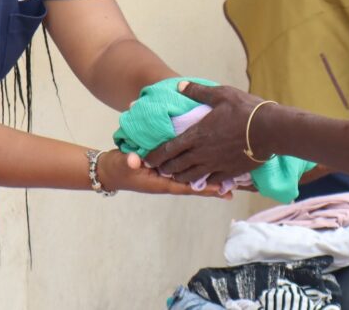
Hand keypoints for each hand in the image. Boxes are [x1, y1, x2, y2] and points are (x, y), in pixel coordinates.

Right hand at [97, 148, 229, 197]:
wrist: (112, 170)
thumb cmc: (119, 168)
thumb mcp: (123, 164)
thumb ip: (129, 161)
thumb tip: (134, 160)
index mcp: (162, 183)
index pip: (187, 186)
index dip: (204, 188)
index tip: (222, 189)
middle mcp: (169, 181)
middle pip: (196, 185)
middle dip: (214, 186)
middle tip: (236, 187)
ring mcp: (170, 176)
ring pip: (195, 177)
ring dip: (212, 177)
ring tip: (232, 177)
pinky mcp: (169, 169)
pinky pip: (189, 170)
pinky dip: (202, 169)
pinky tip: (214, 164)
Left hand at [141, 82, 264, 184]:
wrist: (270, 130)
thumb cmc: (245, 109)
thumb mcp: (221, 94)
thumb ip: (197, 91)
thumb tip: (179, 86)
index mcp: (198, 134)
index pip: (169, 148)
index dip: (156, 155)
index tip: (147, 158)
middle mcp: (203, 153)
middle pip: (176, 165)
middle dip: (164, 168)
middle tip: (157, 168)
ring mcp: (216, 164)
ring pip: (191, 176)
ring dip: (180, 176)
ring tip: (174, 176)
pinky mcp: (229, 172)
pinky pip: (210, 181)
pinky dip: (201, 182)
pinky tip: (199, 181)